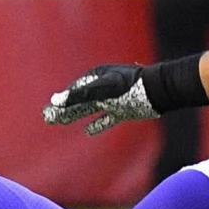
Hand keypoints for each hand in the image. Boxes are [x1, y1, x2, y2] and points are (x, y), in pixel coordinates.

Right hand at [43, 64, 159, 134]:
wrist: (160, 91)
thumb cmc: (131, 88)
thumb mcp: (102, 91)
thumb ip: (79, 96)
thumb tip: (55, 100)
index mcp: (97, 77)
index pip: (74, 91)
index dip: (60, 101)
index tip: (48, 111)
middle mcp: (103, 87)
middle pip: (79, 100)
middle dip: (64, 109)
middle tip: (48, 119)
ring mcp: (113, 100)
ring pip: (89, 109)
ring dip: (75, 116)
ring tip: (61, 123)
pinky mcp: (123, 111)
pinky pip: (105, 119)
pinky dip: (96, 125)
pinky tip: (88, 131)